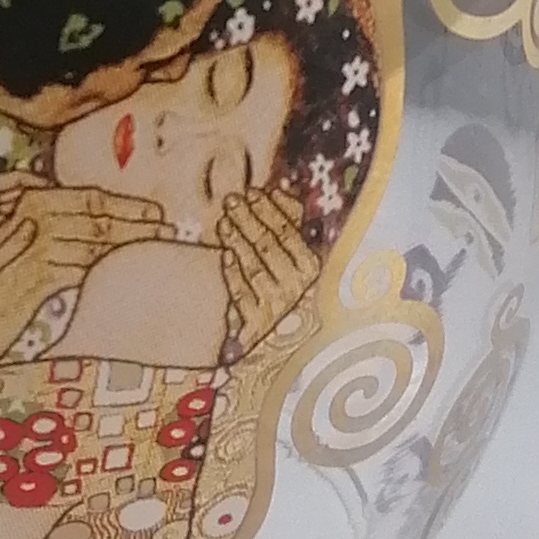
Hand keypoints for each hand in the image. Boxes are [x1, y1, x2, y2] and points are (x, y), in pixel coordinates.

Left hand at [215, 188, 318, 349]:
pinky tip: (225, 255)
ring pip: (255, 267)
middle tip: (231, 200)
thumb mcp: (298, 257)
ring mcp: (277, 306)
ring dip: (238, 241)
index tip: (252, 192)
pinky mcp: (257, 324)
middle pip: (269, 246)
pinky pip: (242, 294)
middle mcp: (298, 287)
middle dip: (249, 219)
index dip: (269, 210)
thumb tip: (281, 191)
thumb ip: (292, 223)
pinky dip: (234, 274)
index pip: (289, 232)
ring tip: (224, 221)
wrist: (287, 347)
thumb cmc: (292, 292)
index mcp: (313, 268)